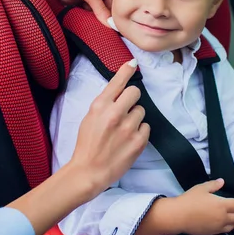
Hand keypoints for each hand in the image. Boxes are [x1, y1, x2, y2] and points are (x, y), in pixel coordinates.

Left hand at [0, 0, 112, 24]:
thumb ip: (99, 8)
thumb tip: (111, 24)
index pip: (113, 5)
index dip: (115, 17)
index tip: (118, 30)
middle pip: (102, 11)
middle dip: (102, 21)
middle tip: (107, 36)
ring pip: (89, 14)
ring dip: (90, 21)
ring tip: (95, 34)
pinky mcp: (70, 1)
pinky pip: (76, 13)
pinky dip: (78, 18)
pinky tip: (83, 28)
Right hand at [68, 60, 149, 197]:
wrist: (89, 171)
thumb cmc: (87, 144)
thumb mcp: (90, 117)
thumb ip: (105, 102)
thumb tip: (119, 89)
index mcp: (100, 106)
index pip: (118, 82)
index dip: (126, 70)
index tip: (133, 63)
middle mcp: (115, 113)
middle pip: (135, 92)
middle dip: (131, 99)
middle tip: (125, 109)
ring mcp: (128, 128)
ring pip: (141, 111)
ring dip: (135, 117)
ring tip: (123, 130)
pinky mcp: (138, 141)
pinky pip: (146, 127)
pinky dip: (139, 132)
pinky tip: (129, 140)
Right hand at [174, 179, 233, 234]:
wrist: (178, 216)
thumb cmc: (190, 200)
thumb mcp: (202, 188)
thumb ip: (214, 184)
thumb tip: (222, 181)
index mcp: (222, 205)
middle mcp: (224, 217)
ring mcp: (219, 226)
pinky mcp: (213, 232)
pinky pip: (227, 229)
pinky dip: (232, 225)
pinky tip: (230, 222)